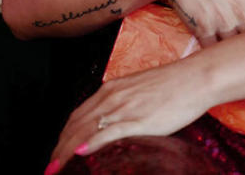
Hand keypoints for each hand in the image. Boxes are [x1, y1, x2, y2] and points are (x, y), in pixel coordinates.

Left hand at [45, 64, 210, 173]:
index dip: (63, 136)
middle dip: (59, 148)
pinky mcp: (138, 118)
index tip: (56, 152)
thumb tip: (113, 124)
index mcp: (111, 90)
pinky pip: (109, 132)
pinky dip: (92, 143)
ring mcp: (124, 107)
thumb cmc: (172, 86)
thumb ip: (123, 106)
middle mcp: (111, 97)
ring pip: (86, 130)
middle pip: (76, 125)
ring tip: (57, 167)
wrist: (194, 78)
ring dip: (67, 150)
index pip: (77, 116)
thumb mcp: (139, 93)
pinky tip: (81, 153)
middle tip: (50, 167)